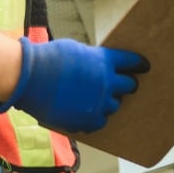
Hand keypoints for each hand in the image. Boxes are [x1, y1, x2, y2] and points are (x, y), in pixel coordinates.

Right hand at [0, 38, 148, 132]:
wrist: (29, 78)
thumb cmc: (49, 59)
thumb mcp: (76, 50)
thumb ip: (93, 60)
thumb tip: (100, 67)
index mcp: (105, 61)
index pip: (132, 63)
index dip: (139, 64)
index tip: (144, 66)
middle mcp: (106, 84)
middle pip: (129, 86)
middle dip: (127, 84)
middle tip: (124, 84)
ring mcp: (97, 104)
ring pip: (114, 106)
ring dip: (109, 101)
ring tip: (100, 98)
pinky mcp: (86, 121)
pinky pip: (100, 121)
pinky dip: (96, 116)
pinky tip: (88, 111)